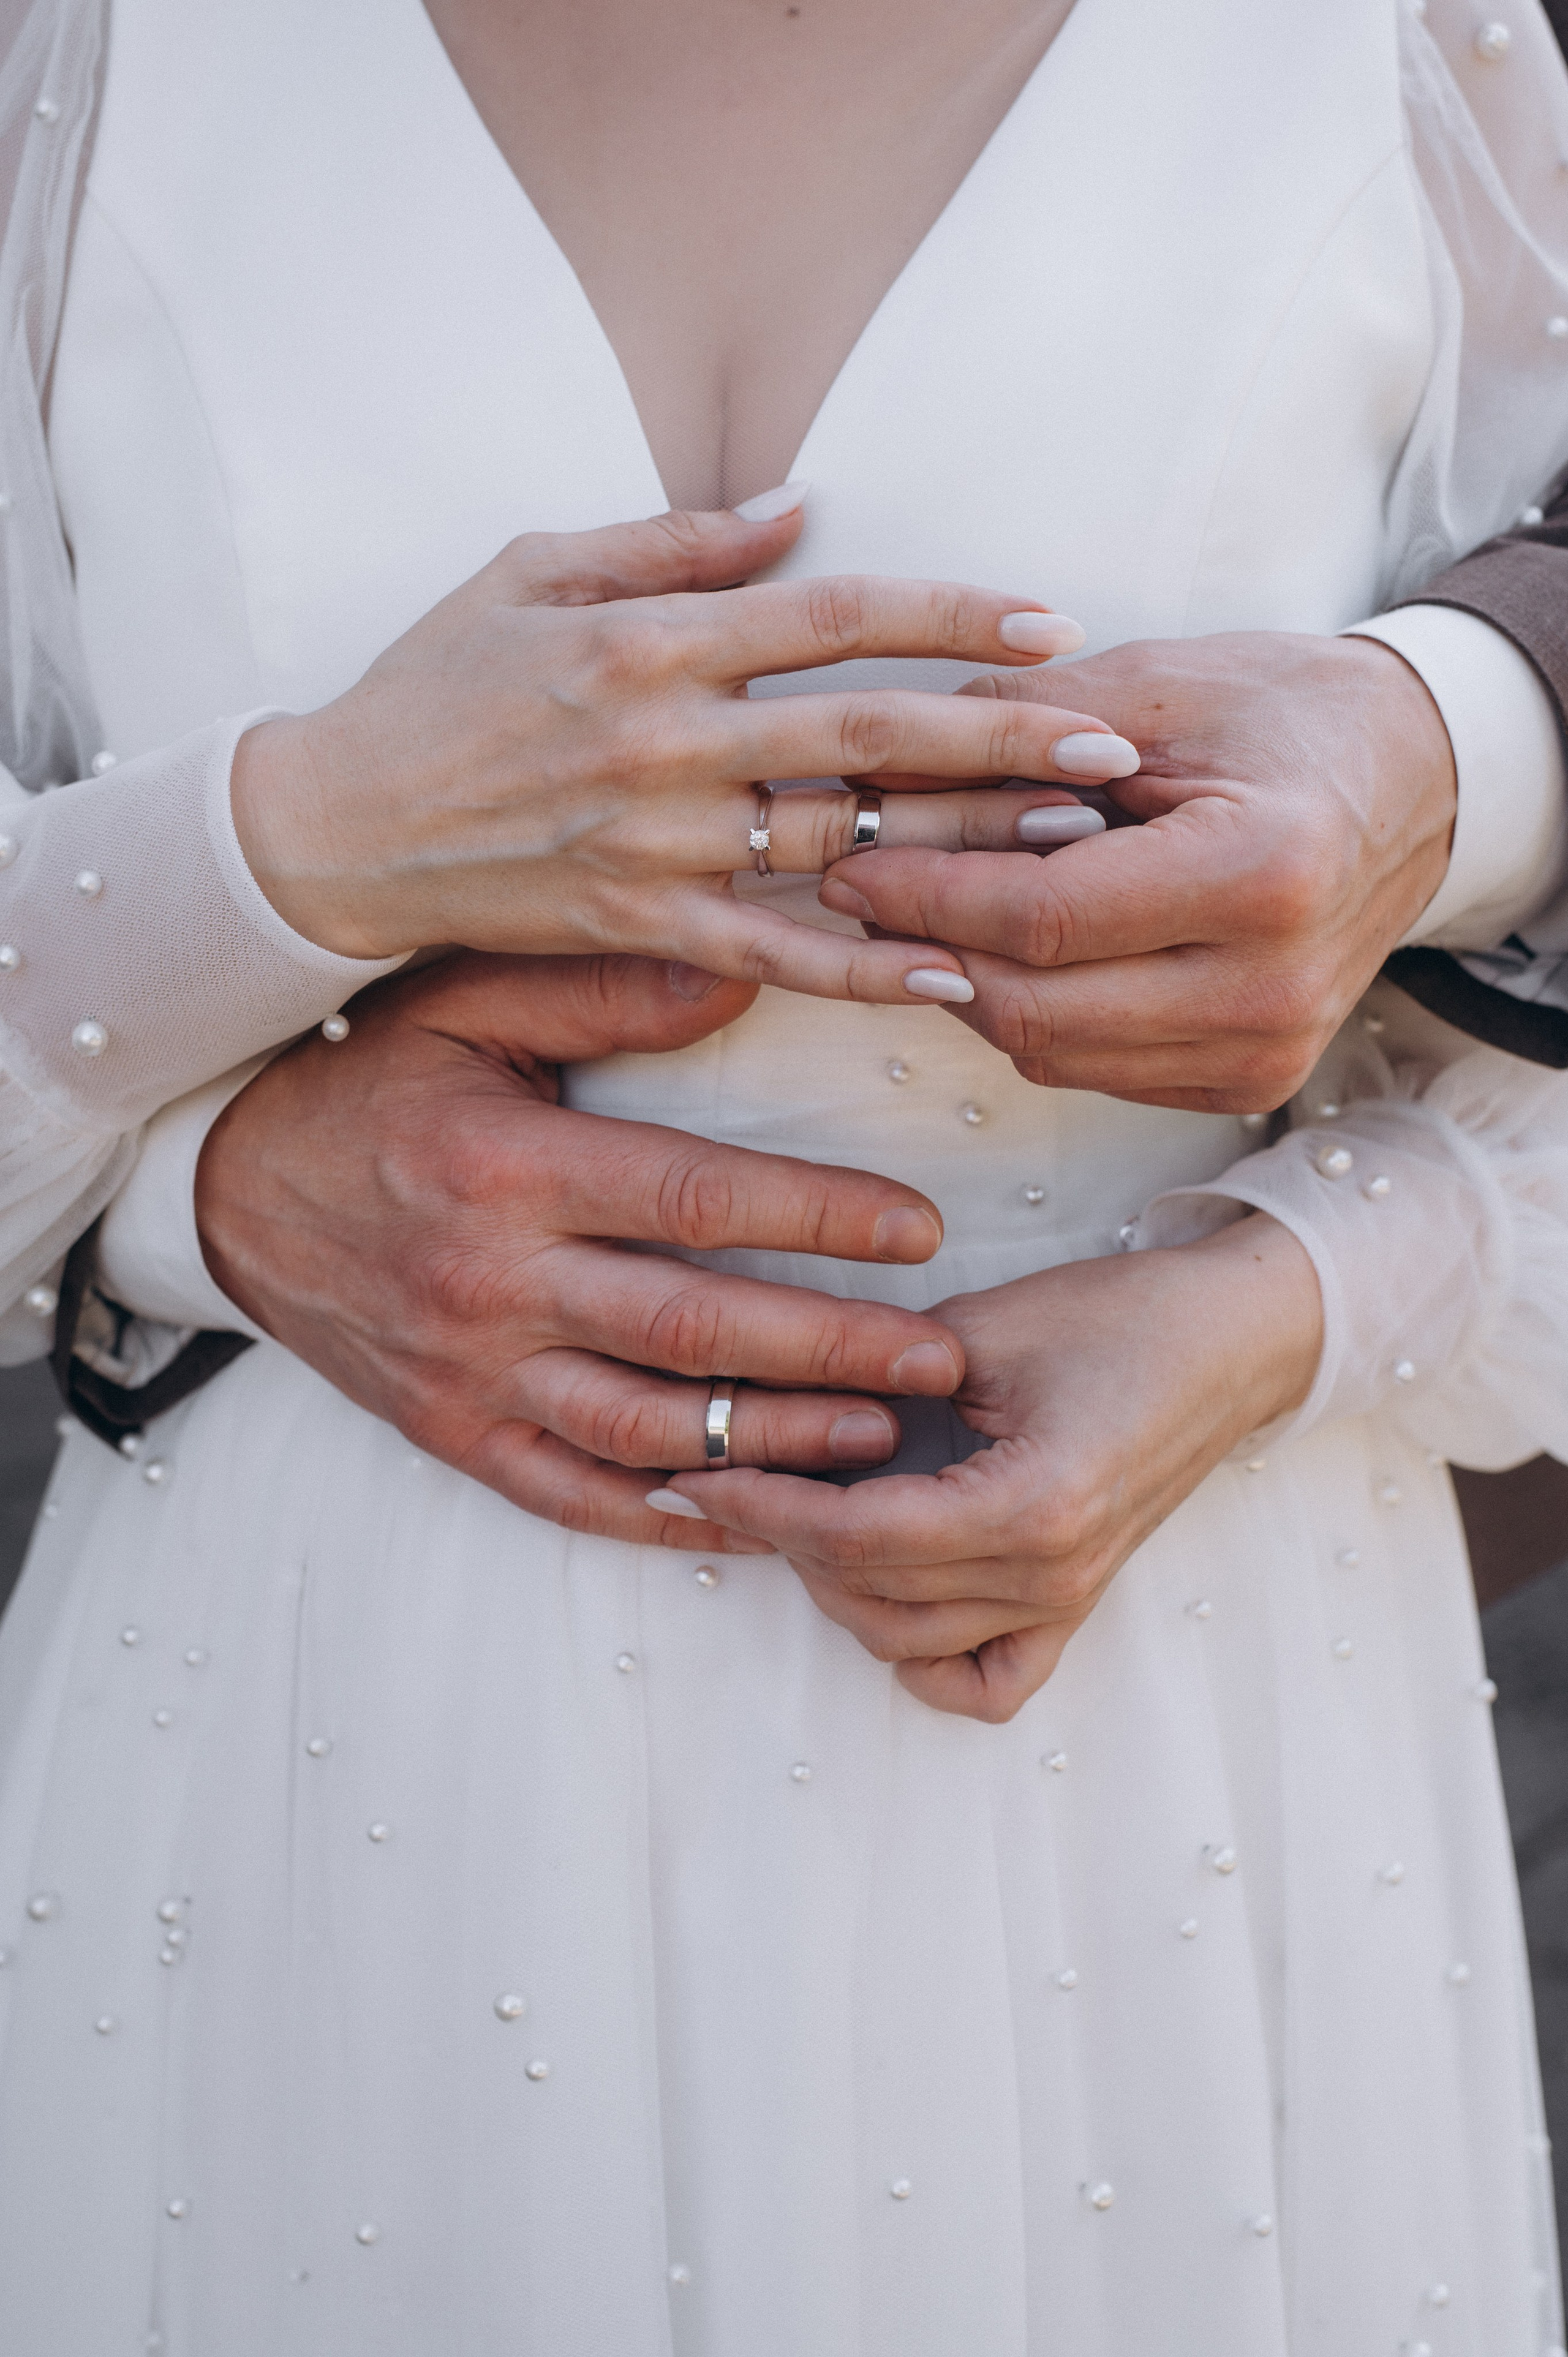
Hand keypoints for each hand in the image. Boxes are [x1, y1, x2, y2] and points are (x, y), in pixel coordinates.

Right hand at [194, 951, 968, 1549]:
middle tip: (939, 1360)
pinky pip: (572, 1495)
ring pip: (646, 1432)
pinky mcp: (452, 1435)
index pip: (693, 1200)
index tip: (918, 1229)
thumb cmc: (361, 1082)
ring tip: (880, 1441)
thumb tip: (745, 970)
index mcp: (505, 1170)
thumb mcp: (462, 1005)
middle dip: (830, 1353)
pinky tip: (757, 1519)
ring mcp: (469, 1375)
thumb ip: (604, 990)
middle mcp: (490, 1284)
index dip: (818, 1218)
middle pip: (691, 1332)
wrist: (226, 1190)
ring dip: (773, 1445)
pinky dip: (667, 1515)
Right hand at [231, 498, 1129, 999]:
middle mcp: (664, 738)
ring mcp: (652, 839)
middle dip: (1001, 739)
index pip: (833, 615)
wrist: (332, 824)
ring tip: (1075, 854)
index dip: (951, 615)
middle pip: (866, 732)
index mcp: (649, 638)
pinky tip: (952, 975)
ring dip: (964, 849)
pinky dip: (861, 966)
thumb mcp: (531, 570)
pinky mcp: (634, 922)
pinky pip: (769, 951)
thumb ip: (672, 543)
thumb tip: (797, 506)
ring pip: (838, 843)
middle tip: (1112, 749)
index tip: (1051, 625)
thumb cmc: (431, 686)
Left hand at [651, 1214, 1322, 1717]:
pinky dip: (922, 1659)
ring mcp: (1068, 1599)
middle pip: (869, 1593)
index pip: (857, 1535)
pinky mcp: (1075, 1603)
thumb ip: (880, 1378)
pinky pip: (987, 1680)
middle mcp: (1051, 1574)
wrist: (1234, 1339)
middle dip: (780, 1538)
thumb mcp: (984, 1329)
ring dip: (833, 1585)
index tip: (700, 1472)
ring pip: (908, 1641)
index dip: (765, 1506)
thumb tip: (777, 1405)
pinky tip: (883, 1595)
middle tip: (727, 1476)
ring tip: (791, 1511)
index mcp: (1031, 1505)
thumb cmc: (1123, 1316)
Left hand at [817, 631, 1454, 1107]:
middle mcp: (1272, 987)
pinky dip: (1035, 1015)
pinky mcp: (1253, 1080)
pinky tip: (1010, 951)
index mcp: (1263, 875)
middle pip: (1037, 1008)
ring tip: (927, 913)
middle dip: (928, 950)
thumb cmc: (1288, 713)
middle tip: (860, 891)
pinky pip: (1097, 1069)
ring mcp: (1268, 1050)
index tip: (850, 861)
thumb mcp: (1155, 686)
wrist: (1417, 780)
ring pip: (1052, 1053)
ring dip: (971, 988)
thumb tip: (865, 773)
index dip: (927, 897)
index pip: (1044, 921)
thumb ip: (1011, 729)